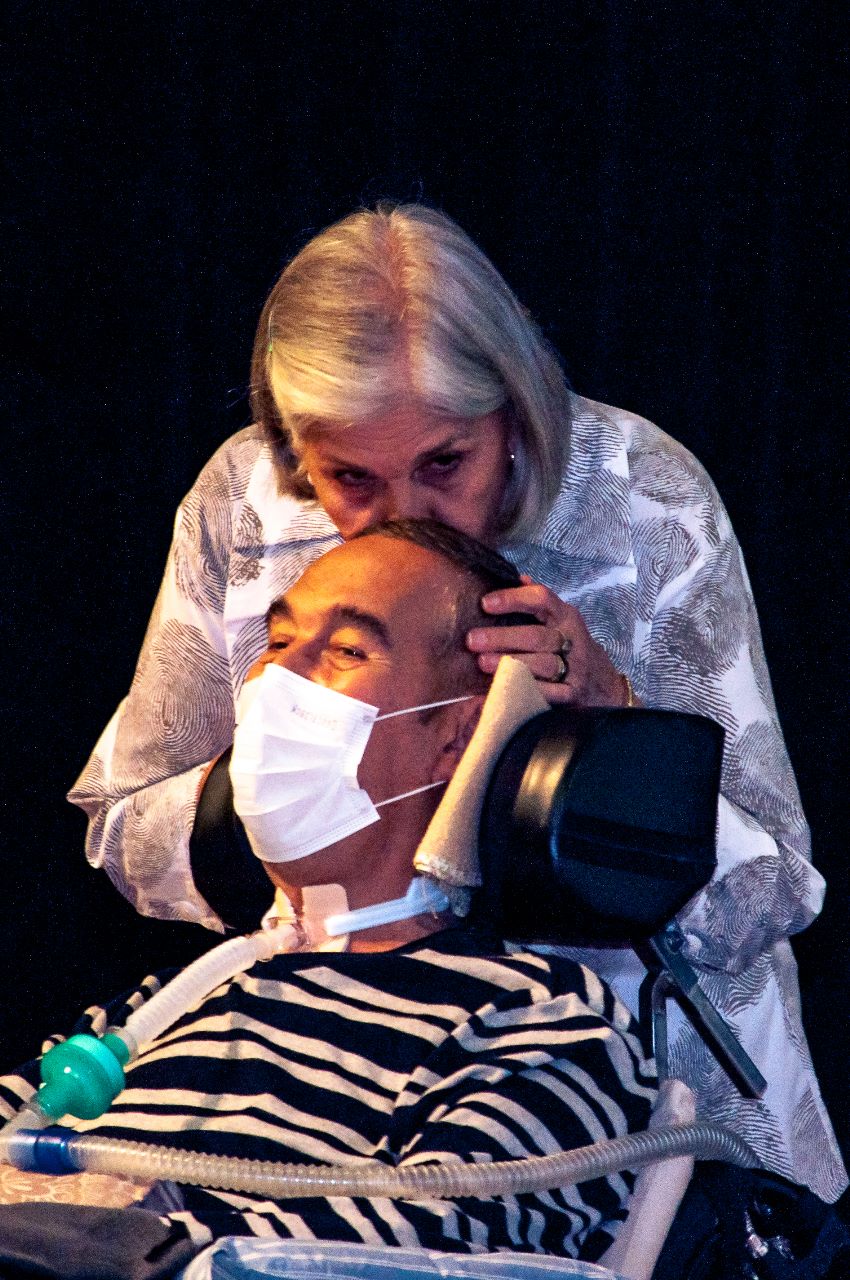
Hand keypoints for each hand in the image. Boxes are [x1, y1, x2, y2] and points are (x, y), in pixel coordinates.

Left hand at [466, 575, 632, 706]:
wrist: (603, 685)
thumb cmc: (571, 648)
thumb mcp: (561, 621)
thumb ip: (540, 603)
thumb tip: (519, 577)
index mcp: (565, 616)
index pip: (542, 599)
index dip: (513, 598)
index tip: (485, 603)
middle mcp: (571, 639)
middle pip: (536, 635)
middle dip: (502, 637)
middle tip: (473, 639)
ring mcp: (574, 668)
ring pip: (542, 664)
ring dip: (510, 662)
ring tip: (483, 663)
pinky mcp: (571, 694)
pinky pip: (547, 692)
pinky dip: (523, 691)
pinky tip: (500, 689)